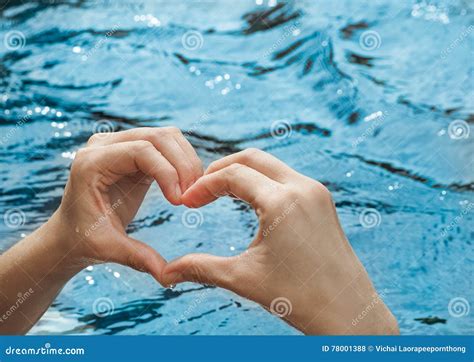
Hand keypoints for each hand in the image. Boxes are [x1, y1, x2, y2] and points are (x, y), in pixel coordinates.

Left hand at [51, 127, 202, 282]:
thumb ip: (137, 257)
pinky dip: (182, 162)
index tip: (180, 201)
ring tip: (193, 191)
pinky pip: (166, 146)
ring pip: (166, 136)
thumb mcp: (108, 249)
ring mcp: (119, 144)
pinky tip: (187, 186)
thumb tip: (167, 277)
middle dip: (183, 163)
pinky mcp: (134, 150)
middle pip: (158, 136)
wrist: (72, 232)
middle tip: (194, 195)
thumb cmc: (84, 239)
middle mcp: (104, 145)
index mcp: (91, 162)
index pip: (140, 150)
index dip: (168, 171)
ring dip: (186, 160)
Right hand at [162, 148, 398, 334]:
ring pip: (271, 165)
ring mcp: (316, 191)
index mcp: (282, 202)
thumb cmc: (299, 297)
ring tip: (220, 192)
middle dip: (221, 169)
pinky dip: (263, 180)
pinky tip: (250, 199)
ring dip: (243, 172)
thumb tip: (165, 274)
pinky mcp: (322, 200)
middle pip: (252, 158)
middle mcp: (302, 187)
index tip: (187, 203)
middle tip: (200, 190)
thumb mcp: (243, 278)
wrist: (348, 312)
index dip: (204, 186)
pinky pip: (286, 177)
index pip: (233, 175)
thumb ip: (201, 268)